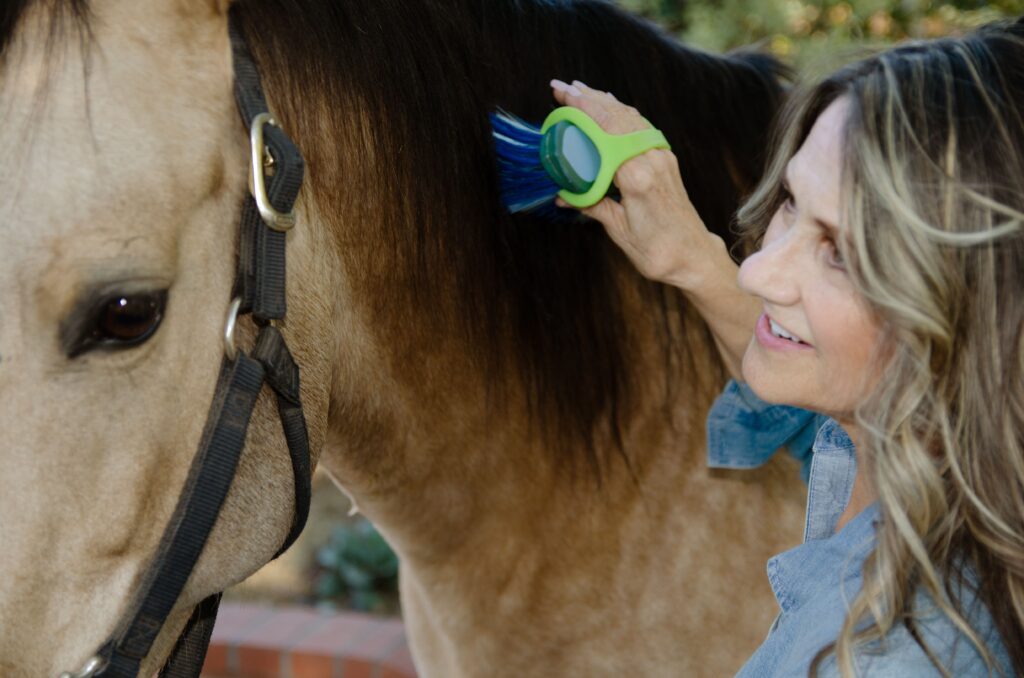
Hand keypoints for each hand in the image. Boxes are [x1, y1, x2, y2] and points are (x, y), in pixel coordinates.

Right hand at [550, 79, 719, 288]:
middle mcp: (653, 160)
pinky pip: (641, 128)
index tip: (562, 95)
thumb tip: (563, 195)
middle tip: (561, 87)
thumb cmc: (657, 250)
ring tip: (580, 90)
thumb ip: (592, 205)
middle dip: (588, 99)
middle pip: (617, 118)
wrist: (693, 256)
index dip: (583, 110)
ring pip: (631, 119)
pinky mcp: (667, 161)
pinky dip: (622, 114)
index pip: (605, 133)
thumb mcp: (618, 229)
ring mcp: (662, 158)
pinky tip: (610, 107)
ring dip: (605, 102)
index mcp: (638, 177)